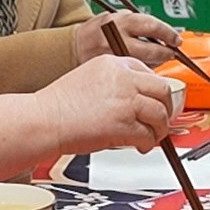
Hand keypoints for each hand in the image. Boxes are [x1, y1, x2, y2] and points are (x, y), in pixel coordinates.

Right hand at [40, 56, 171, 153]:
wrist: (44, 120)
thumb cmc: (58, 105)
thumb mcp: (88, 78)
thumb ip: (113, 83)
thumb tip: (135, 99)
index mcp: (113, 63)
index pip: (148, 72)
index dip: (154, 90)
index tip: (154, 101)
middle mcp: (123, 78)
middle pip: (162, 90)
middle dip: (165, 108)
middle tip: (161, 120)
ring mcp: (125, 101)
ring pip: (160, 114)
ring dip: (159, 129)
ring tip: (151, 137)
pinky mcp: (124, 124)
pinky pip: (148, 135)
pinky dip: (147, 143)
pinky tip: (140, 146)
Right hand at [75, 10, 179, 67]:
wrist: (74, 48)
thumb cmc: (97, 33)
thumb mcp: (115, 18)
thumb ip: (138, 24)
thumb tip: (165, 35)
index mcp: (119, 22)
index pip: (152, 26)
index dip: (168, 34)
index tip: (175, 39)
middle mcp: (116, 40)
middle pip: (152, 50)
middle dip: (166, 53)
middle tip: (171, 53)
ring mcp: (113, 60)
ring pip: (146, 66)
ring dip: (157, 65)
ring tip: (156, 60)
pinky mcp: (111, 74)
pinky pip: (136, 78)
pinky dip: (144, 75)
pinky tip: (143, 72)